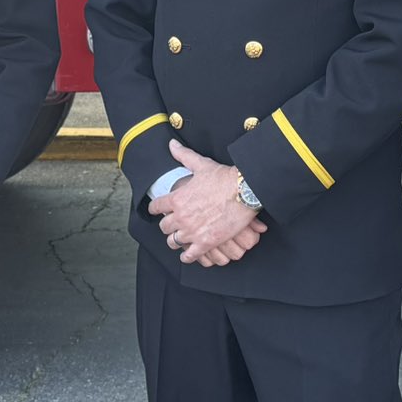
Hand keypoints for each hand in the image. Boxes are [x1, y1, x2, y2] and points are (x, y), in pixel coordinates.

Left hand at [147, 138, 267, 265]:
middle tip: (172, 225)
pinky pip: (190, 255)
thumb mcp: (201, 165)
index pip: (156, 207)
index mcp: (177, 198)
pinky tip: (187, 255)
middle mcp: (181, 217)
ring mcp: (193, 231)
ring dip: (176, 240)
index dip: (156, 209)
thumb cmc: (224, 177)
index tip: (157, 210)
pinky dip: (187, 256)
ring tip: (179, 239)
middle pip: (164, 227)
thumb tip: (171, 145)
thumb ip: (183, 155)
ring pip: (173, 242)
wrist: (245, 191)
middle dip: (167, 226)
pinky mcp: (206, 243)